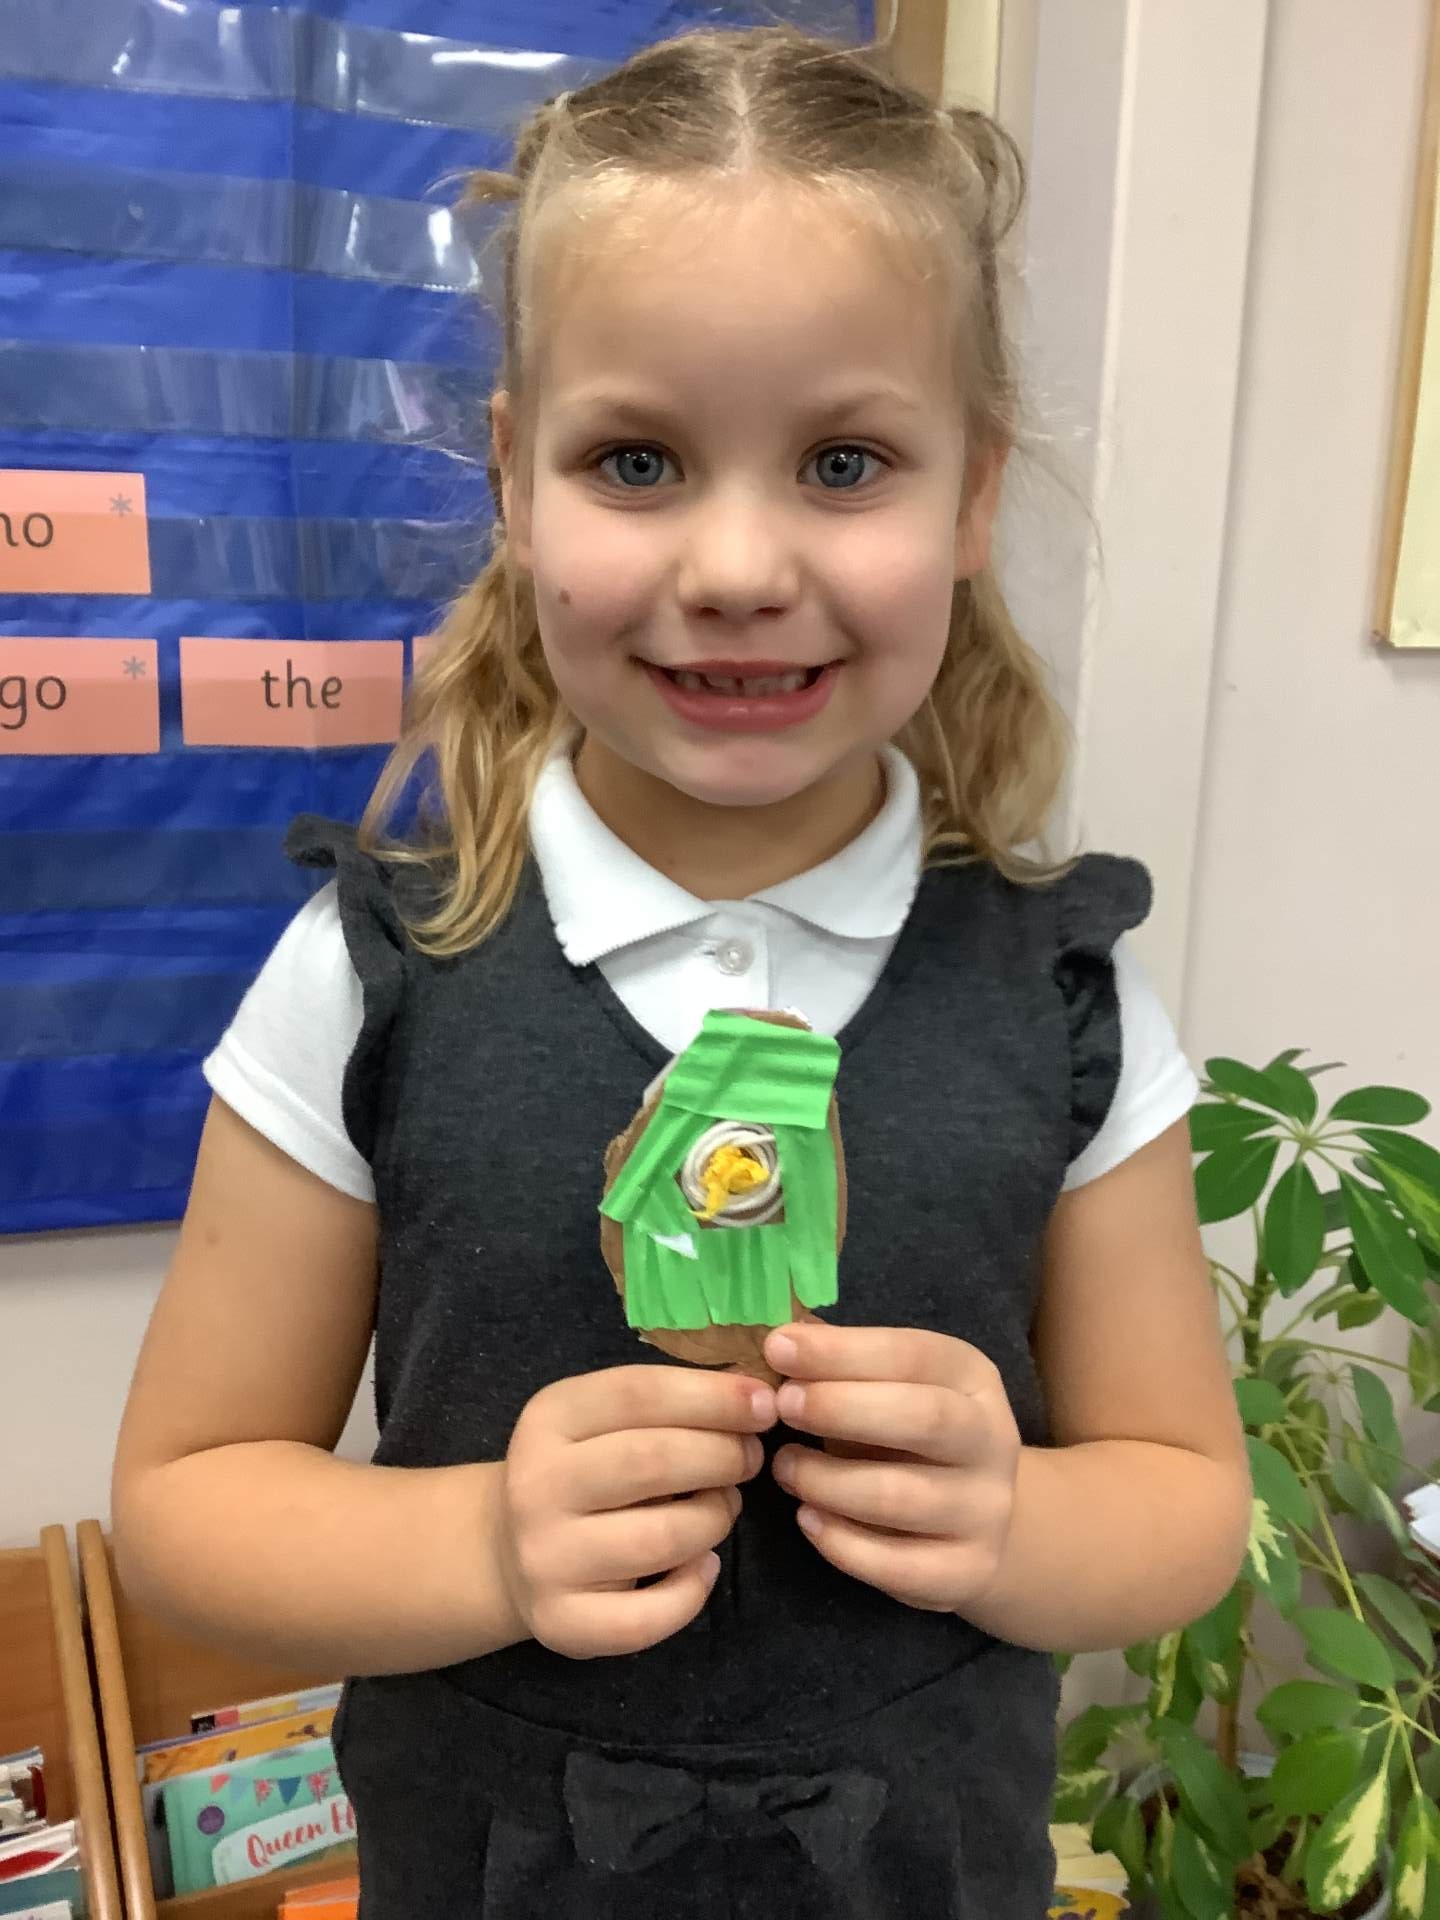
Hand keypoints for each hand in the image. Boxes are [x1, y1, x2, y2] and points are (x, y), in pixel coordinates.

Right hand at [492, 1365, 777, 1659]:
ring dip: (715, 1517)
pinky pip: (648, 1617)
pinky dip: (693, 1591)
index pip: (638, 1394)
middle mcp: (537, 1485)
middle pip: (652, 1461)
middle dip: (723, 1455)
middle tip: (750, 1457)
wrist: (508, 1552)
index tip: (765, 1402)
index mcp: (549, 1418)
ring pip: (662, 1538)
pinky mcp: (561, 1622)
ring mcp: (545, 1559)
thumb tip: (755, 1396)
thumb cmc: (582, 1470)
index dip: (712, 1396)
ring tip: (724, 1505)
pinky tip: (704, 1565)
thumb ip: (664, 1404)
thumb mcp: (601, 1419)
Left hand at [763, 1322, 1021, 1615]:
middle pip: (924, 1419)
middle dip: (841, 1408)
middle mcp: (991, 1440)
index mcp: (972, 1378)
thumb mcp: (890, 1386)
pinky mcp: (967, 1571)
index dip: (843, 1351)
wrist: (974, 1516)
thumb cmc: (909, 1434)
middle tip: (781, 1405)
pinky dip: (842, 1543)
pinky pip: (898, 1565)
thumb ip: (844, 1366)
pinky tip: (808, 1518)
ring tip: (784, 1467)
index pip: (913, 1355)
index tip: (779, 1348)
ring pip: (902, 1497)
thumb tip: (781, 1345)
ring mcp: (986, 1510)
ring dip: (827, 1480)